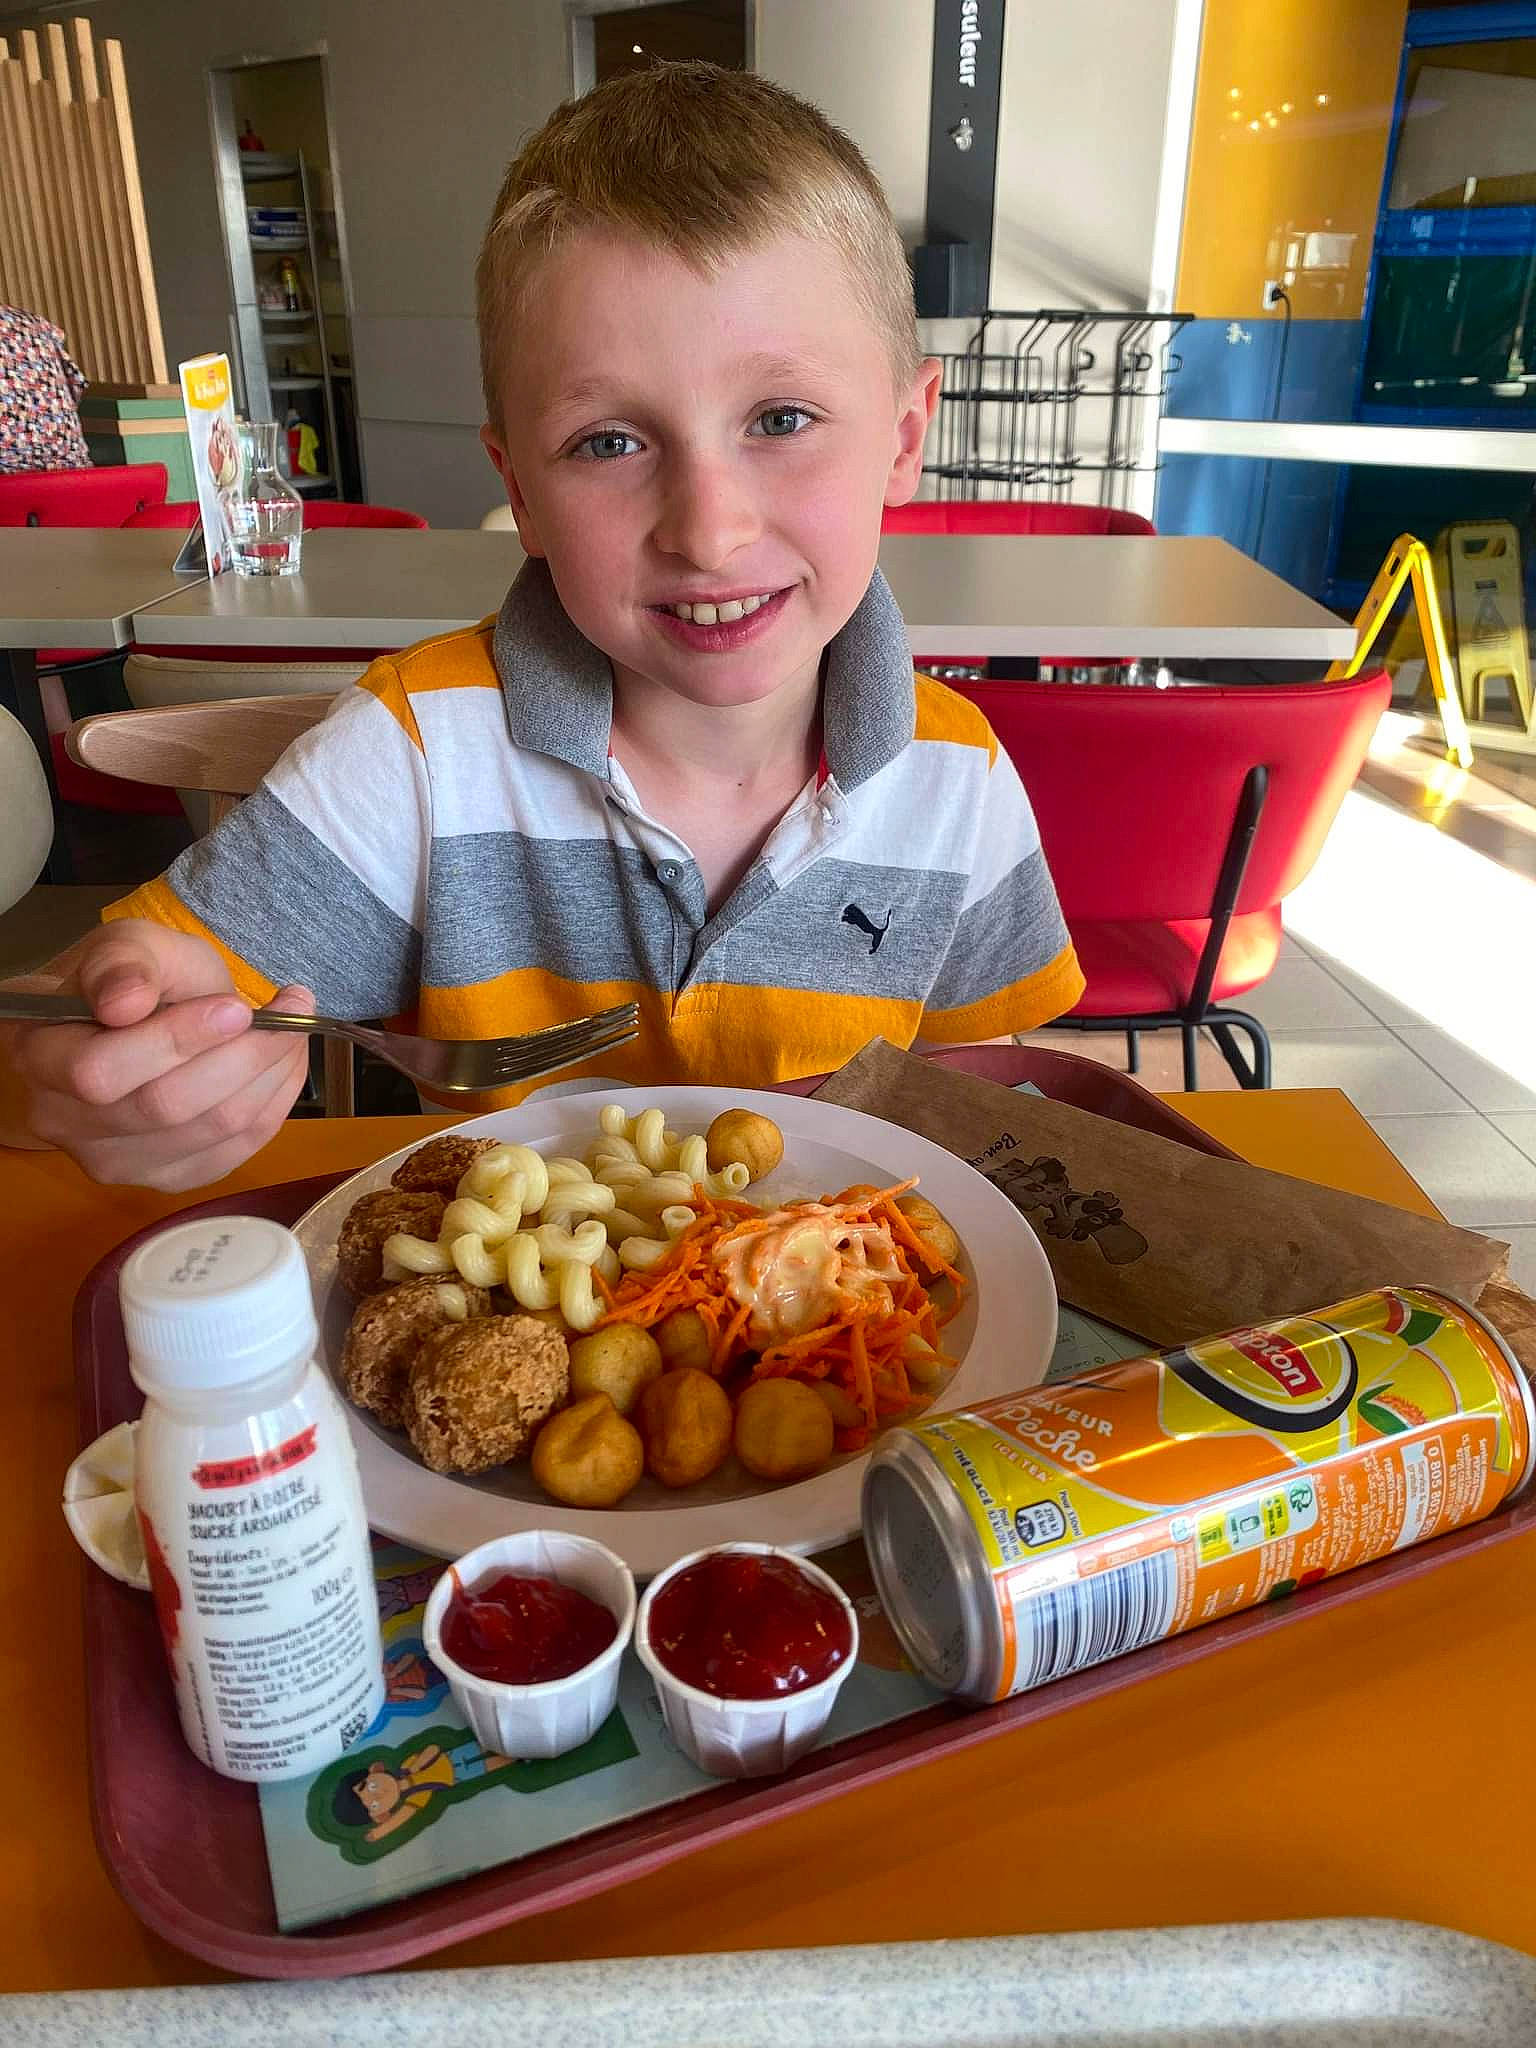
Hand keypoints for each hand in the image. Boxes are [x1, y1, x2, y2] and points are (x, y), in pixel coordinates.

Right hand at [2, 920, 312, 1190]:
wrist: (147, 1017)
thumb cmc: (134, 978)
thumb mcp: (130, 944)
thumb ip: (125, 963)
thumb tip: (125, 1003)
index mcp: (37, 1053)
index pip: (100, 1071)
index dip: (175, 1042)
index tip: (237, 1008)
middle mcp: (60, 1119)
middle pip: (164, 1108)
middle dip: (243, 1056)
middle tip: (291, 1010)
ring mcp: (112, 1160)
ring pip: (210, 1130)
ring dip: (270, 1075)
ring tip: (294, 1027)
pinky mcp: (165, 1177)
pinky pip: (236, 1151)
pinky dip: (275, 1103)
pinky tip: (283, 1064)